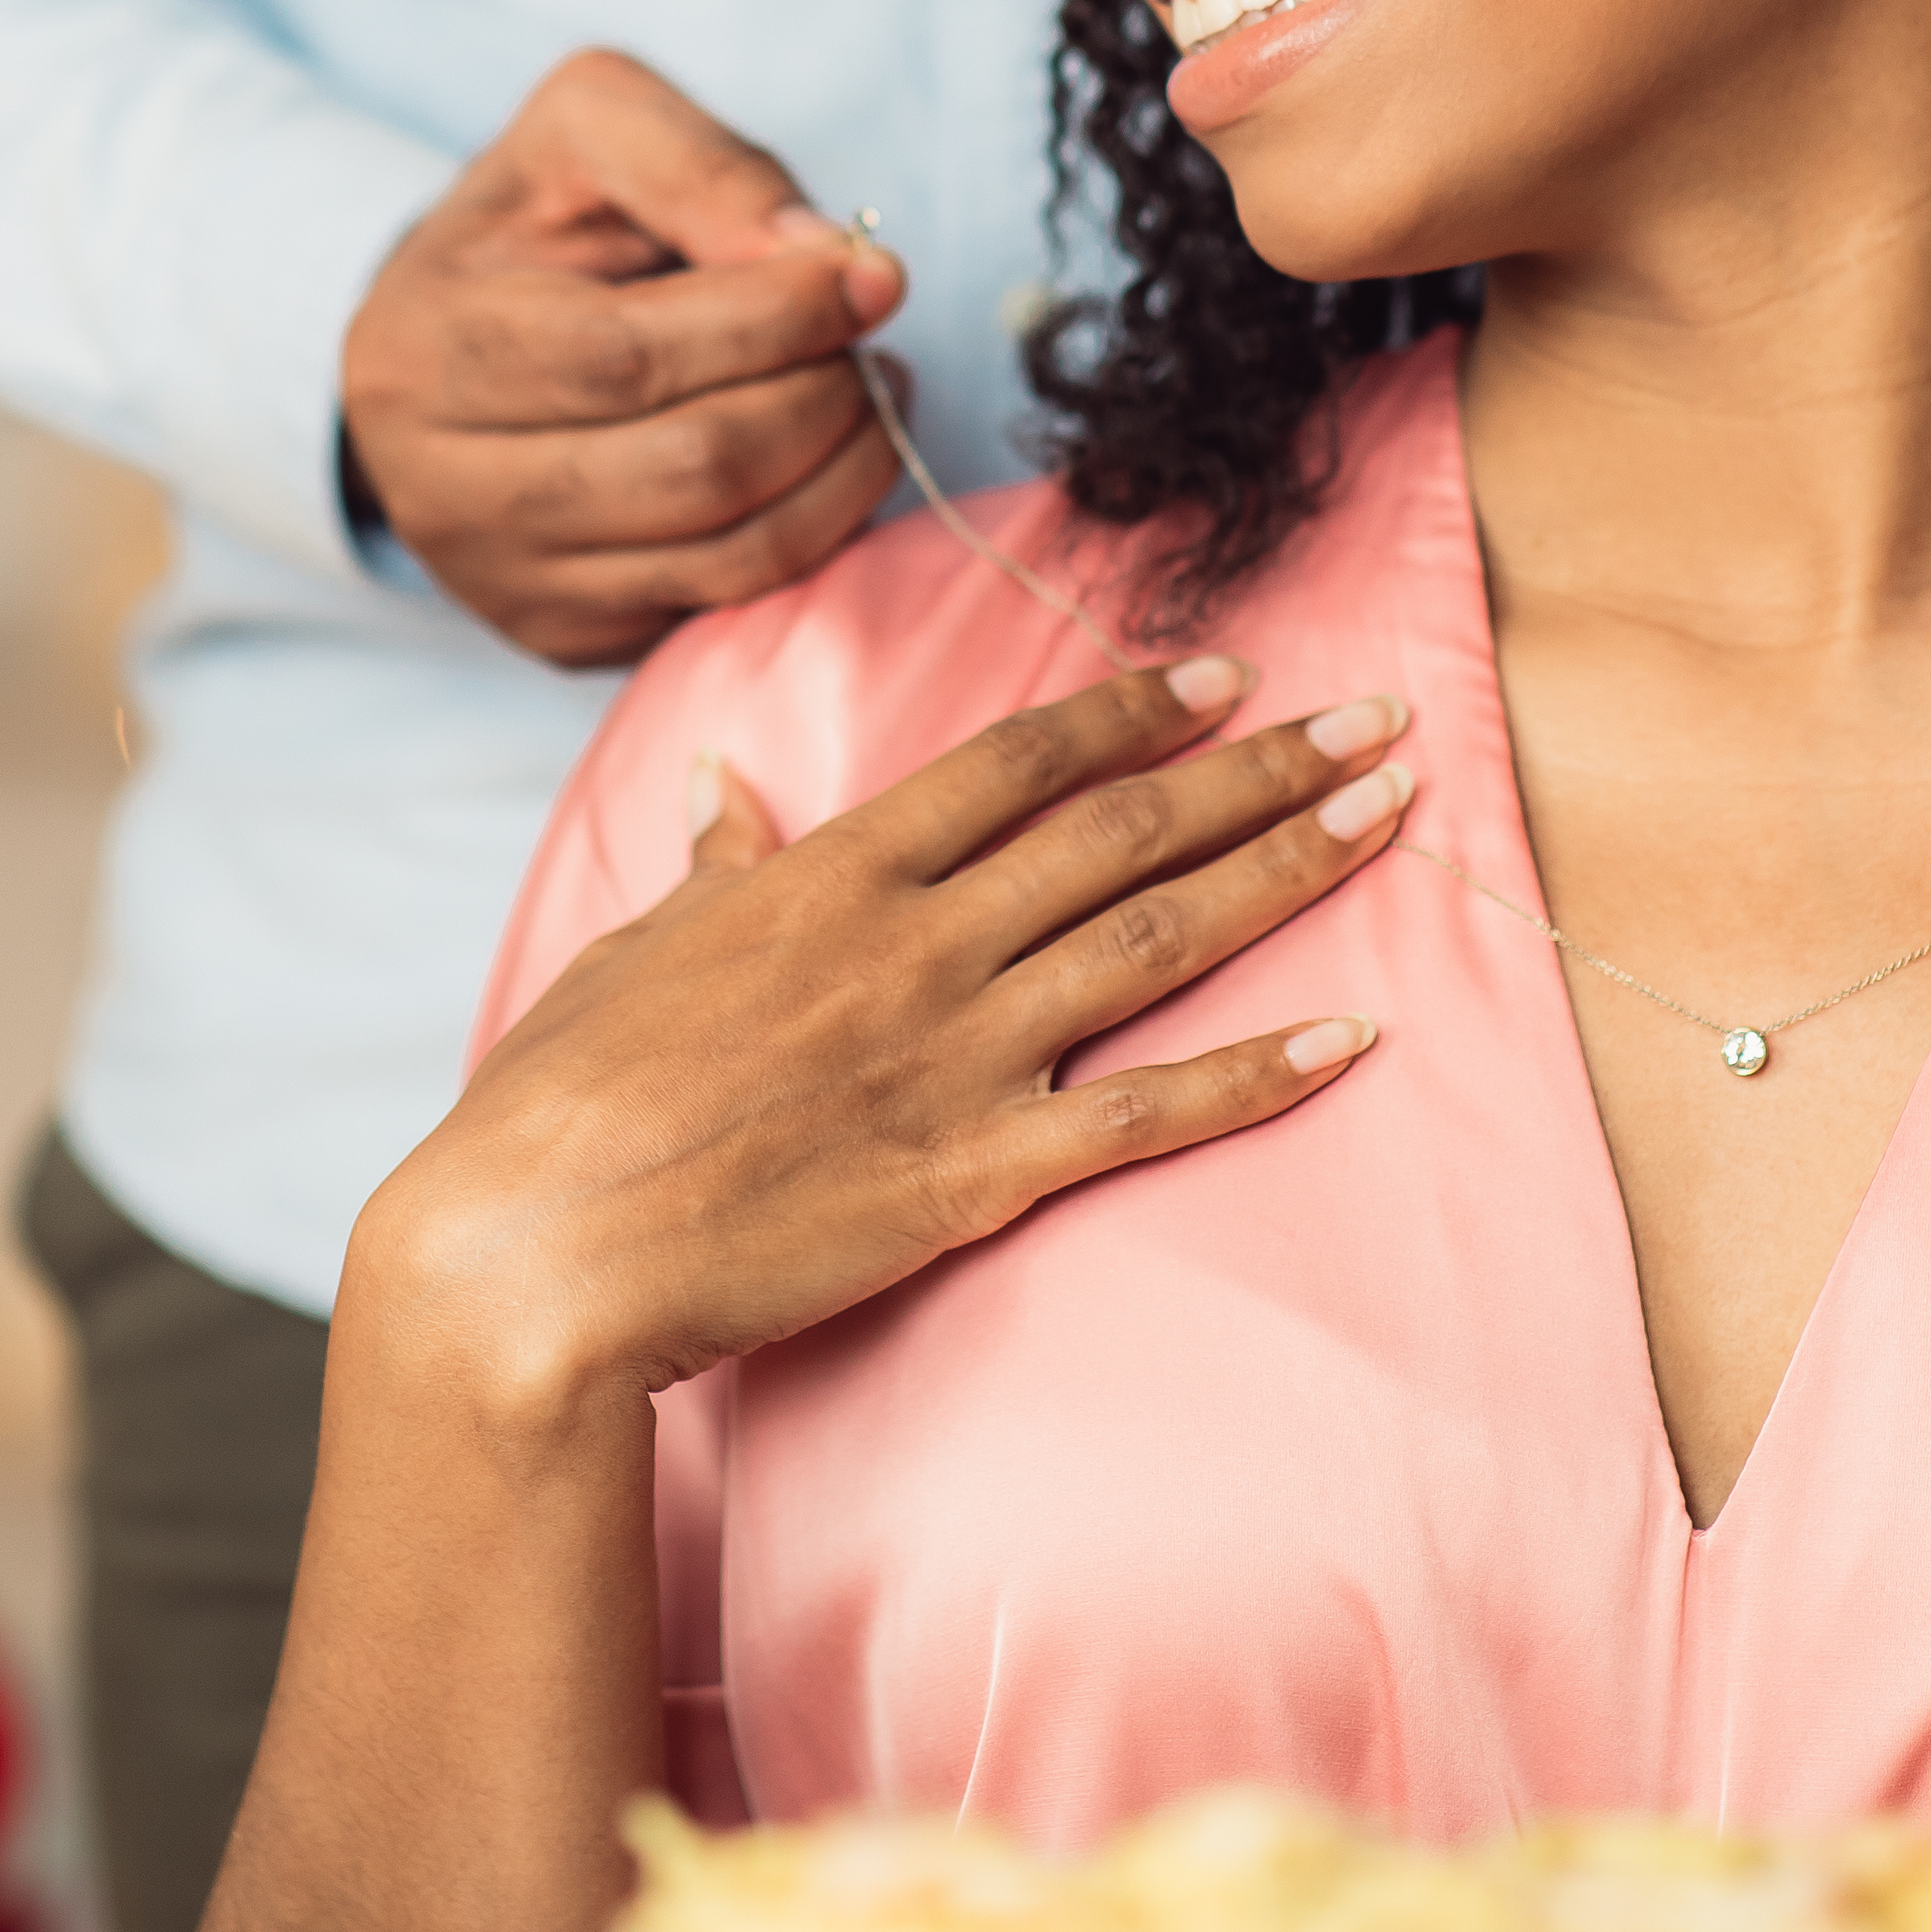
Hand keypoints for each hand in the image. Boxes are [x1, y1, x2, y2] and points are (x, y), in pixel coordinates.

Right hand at [338, 50, 913, 665]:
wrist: (442, 353)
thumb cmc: (527, 231)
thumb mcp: (588, 130)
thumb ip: (699, 166)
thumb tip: (818, 254)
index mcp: (427, 350)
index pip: (629, 356)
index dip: (777, 316)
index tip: (871, 275)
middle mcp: (445, 488)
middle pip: (693, 467)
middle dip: (824, 396)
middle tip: (873, 341)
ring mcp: (504, 582)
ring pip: (728, 553)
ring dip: (845, 471)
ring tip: (872, 394)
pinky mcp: (564, 636)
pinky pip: (729, 607)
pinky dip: (815, 535)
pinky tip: (825, 462)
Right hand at [348, 661, 1417, 1425]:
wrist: (538, 1253)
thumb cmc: (564, 1103)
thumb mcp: (636, 951)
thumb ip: (715, 871)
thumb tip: (726, 786)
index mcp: (833, 878)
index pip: (1016, 765)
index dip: (1134, 714)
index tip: (1231, 678)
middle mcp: (912, 945)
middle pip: (1121, 831)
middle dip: (1263, 770)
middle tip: (1381, 721)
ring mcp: (951, 1056)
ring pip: (1157, 940)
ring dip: (1287, 871)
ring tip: (1392, 819)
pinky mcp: (970, 1175)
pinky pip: (1145, 1116)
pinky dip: (1257, 1077)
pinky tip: (1352, 1040)